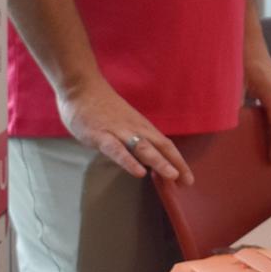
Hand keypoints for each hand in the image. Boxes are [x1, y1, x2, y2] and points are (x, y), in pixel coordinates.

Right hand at [58, 78, 189, 182]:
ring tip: (172, 176)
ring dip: (159, 162)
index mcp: (142, 127)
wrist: (82, 89)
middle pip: (161, 147)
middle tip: (188, 182)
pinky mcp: (102, 135)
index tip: (188, 179)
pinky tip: (139, 172)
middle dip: (176, 164)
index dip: (178, 161)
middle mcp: (136, 129)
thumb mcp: (124, 124)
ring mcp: (120, 132)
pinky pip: (117, 150)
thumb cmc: (102, 108)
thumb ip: (134, 140)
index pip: (165, 145)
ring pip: (143, 148)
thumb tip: (146, 159)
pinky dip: (129, 161)